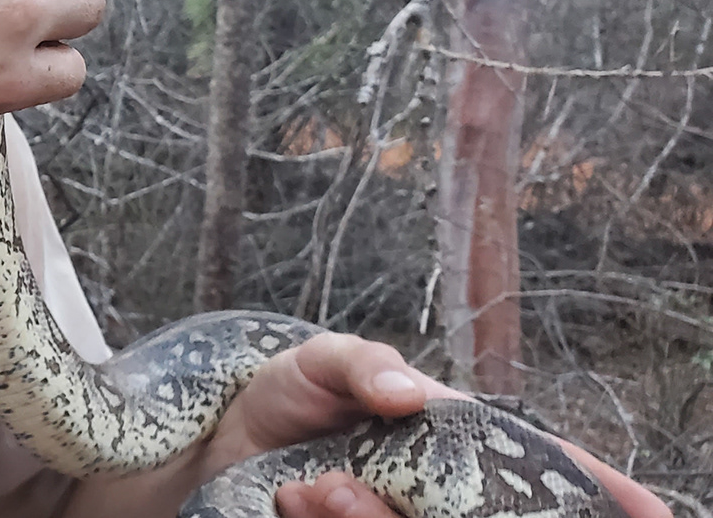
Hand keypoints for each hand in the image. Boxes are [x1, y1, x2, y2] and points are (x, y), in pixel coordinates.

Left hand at [204, 333, 671, 517]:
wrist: (218, 442)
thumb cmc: (290, 396)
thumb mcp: (321, 360)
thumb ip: (362, 363)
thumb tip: (406, 389)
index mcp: (459, 444)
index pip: (544, 469)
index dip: (598, 489)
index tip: (645, 511)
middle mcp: (441, 497)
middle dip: (406, 513)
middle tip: (343, 487)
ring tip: (309, 489)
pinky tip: (293, 502)